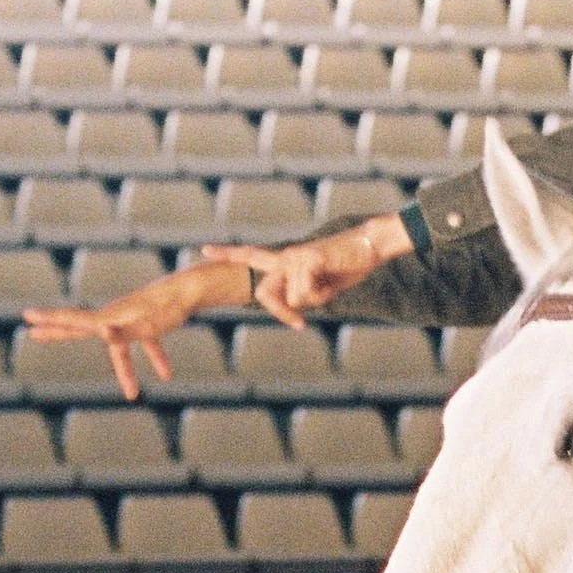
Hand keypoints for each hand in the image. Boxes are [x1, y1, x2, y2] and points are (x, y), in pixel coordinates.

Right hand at [20, 265, 243, 402]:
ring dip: (126, 371)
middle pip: (80, 328)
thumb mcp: (143, 326)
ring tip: (132, 394)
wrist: (190, 291)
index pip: (73, 320)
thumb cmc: (166, 310)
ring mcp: (129, 320)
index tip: (26, 315)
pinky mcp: (147, 322)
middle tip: (32, 334)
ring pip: (120, 348)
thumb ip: (122, 333)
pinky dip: (155, 358)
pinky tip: (167, 375)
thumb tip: (102, 333)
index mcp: (107, 319)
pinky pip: (146, 343)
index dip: (49, 320)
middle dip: (58, 334)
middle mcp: (114, 318)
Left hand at [200, 215, 410, 328]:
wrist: (368, 247)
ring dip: (314, 300)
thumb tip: (293, 308)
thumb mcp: (321, 288)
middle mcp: (285, 255)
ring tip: (329, 286)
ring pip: (291, 298)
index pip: (250, 254)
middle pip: (264, 293)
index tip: (204, 251)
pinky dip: (322, 296)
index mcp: (285, 260)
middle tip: (300, 325)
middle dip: (280, 312)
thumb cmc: (347, 267)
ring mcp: (295, 256)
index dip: (227, 254)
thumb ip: (302, 296)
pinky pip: (305, 293)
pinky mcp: (308, 258)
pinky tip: (332, 282)